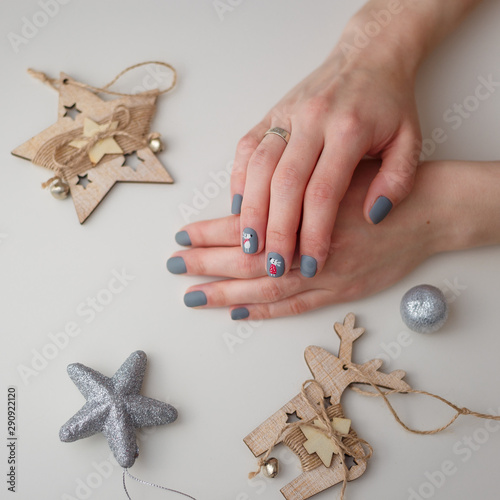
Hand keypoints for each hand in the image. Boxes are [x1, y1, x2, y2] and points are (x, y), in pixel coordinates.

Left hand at [168, 160, 482, 318]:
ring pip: (264, 289)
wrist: (426, 208)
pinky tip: (238, 314)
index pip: (244, 225)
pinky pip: (295, 307)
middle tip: (174, 268)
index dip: (209, 233)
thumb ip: (293, 188)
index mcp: (303, 211)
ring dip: (225, 293)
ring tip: (194, 297)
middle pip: (245, 259)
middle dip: (205, 264)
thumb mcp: (335, 168)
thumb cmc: (380, 184)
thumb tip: (247, 204)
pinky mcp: (341, 292)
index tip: (181, 236)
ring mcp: (324, 275)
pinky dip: (264, 312)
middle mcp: (309, 246)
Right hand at [231, 34, 420, 281]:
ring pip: (258, 167)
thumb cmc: (390, 101)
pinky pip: (246, 147)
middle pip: (285, 184)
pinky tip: (238, 207)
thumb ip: (397, 180)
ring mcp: (287, 115)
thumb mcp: (410, 140)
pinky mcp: (272, 113)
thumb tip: (372, 216)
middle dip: (277, 230)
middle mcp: (312, 121)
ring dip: (251, 209)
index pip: (324, 193)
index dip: (315, 234)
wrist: (369, 54)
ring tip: (249, 244)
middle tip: (273, 264)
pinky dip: (238, 179)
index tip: (311, 265)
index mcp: (349, 130)